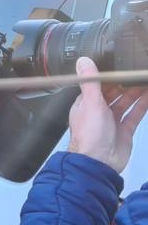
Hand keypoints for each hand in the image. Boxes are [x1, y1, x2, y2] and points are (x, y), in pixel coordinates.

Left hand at [68, 57, 147, 172]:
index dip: (110, 75)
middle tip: (137, 70)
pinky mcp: (124, 130)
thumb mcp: (90, 103)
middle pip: (115, 92)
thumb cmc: (89, 135)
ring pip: (126, 102)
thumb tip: (83, 61)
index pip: (98, 85)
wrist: (98, 163)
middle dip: (126, 82)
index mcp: (85, 104)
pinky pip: (135, 114)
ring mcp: (112, 121)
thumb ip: (90, 82)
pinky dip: (143, 104)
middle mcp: (98, 111)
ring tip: (145, 78)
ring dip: (136, 91)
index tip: (122, 64)